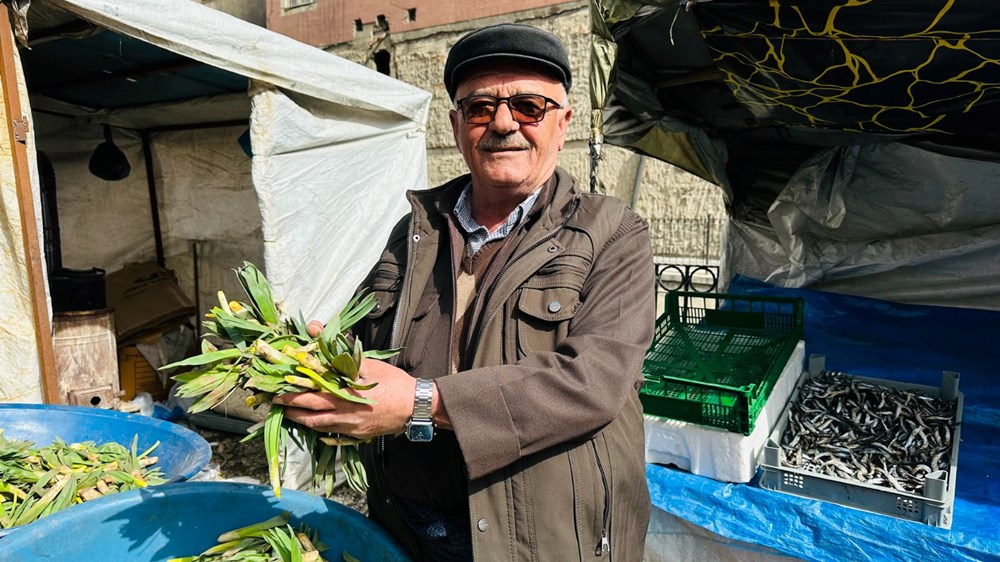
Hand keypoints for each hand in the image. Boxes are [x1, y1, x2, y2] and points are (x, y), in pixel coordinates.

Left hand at [274, 358, 416, 438]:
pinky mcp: (357, 435)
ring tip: (289, 413)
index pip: (310, 398)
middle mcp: (344, 416)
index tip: (276, 391)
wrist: (416, 406)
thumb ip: (338, 349)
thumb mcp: (368, 363)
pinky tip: (314, 422)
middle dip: (290, 410)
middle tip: (275, 404)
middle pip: (310, 416)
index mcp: (345, 398)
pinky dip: (319, 427)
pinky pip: (332, 433)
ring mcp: (350, 429)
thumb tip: (313, 329)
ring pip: (319, 427)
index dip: (291, 396)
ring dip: (302, 421)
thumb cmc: (393, 383)